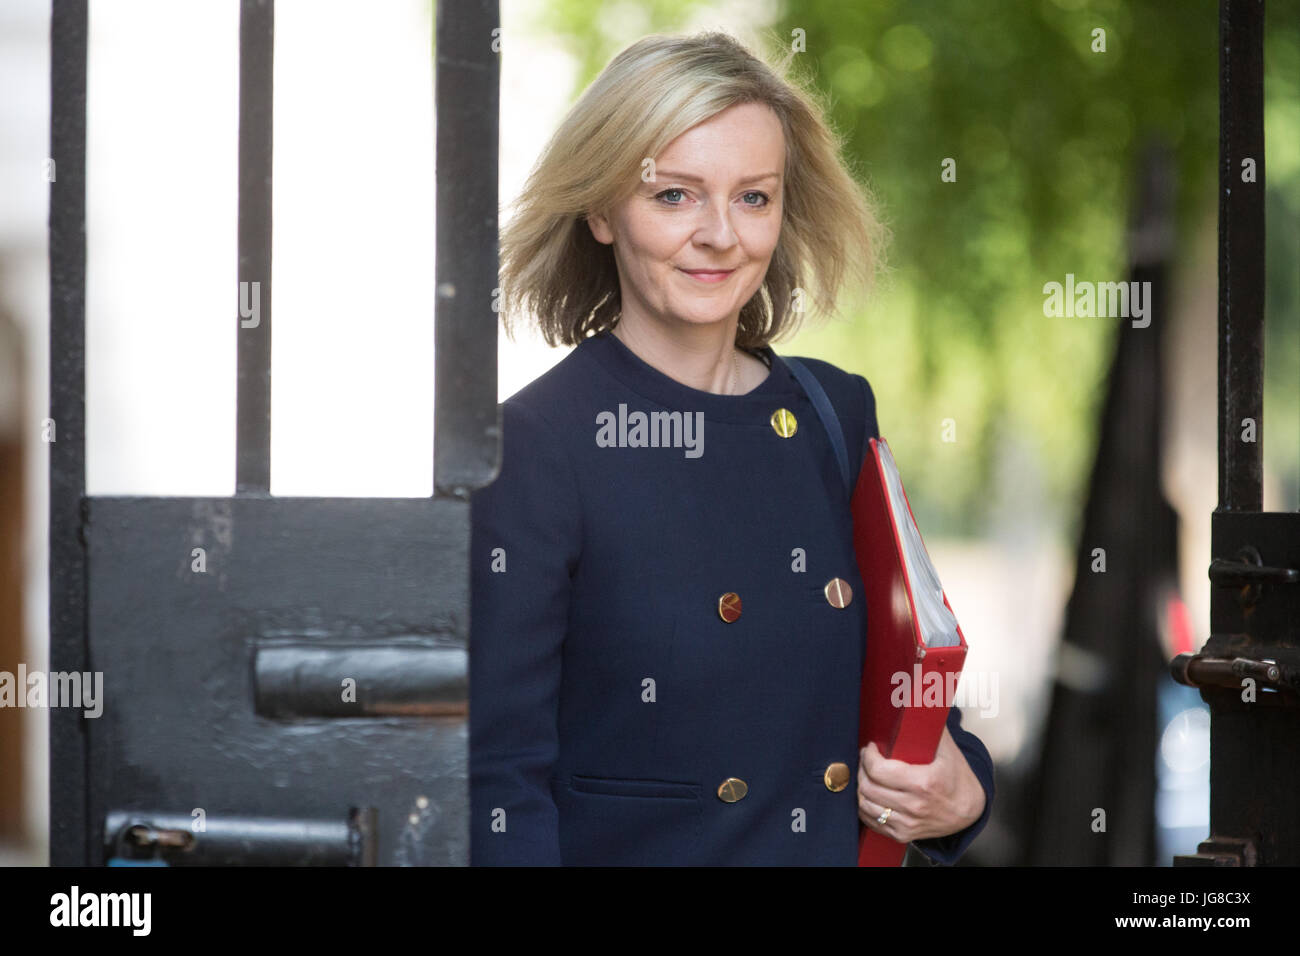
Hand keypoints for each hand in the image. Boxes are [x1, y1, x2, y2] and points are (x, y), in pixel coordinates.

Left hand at [857, 725, 984, 842]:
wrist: (970, 811)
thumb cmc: (957, 777)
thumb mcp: (949, 750)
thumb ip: (932, 727)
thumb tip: (920, 701)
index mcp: (924, 783)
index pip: (879, 771)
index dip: (868, 756)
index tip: (870, 748)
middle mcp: (914, 806)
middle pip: (868, 788)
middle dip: (862, 769)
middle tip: (865, 759)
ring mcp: (908, 823)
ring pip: (866, 805)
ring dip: (860, 788)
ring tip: (866, 775)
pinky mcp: (903, 835)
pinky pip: (872, 822)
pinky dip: (865, 808)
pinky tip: (869, 794)